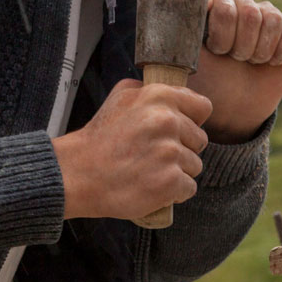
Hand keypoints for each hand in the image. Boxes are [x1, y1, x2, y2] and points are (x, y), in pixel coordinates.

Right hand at [52, 79, 212, 219]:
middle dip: (182, 148)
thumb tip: (173, 92)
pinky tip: (152, 185)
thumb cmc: (99, 139)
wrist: (78, 174)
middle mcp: (167, 122)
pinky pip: (188, 187)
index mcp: (159, 97)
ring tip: (150, 170)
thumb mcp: (119, 98)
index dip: (192, 120)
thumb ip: (148, 90)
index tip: (177, 130)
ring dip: (177, 171)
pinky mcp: (170, 182)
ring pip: (194, 165)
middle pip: (200, 140)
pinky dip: (174, 192)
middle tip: (154, 154)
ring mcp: (170, 153)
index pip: (203, 107)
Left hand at [187, 0, 281, 142]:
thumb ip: (182, 28)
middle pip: (249, 12)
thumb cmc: (206, 78)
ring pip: (272, 19)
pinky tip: (271, 62)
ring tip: (249, 62)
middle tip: (234, 59)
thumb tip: (189, 7)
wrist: (230, 105)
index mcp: (212, 2)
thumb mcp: (185, 55)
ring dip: (260, 50)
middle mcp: (239, 1)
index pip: (222, 3)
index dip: (222, 31)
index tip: (216, 50)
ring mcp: (265, 12)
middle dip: (241, 45)